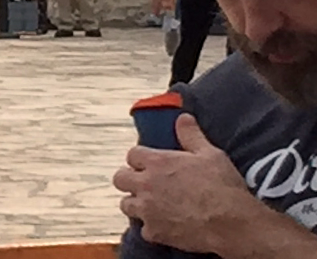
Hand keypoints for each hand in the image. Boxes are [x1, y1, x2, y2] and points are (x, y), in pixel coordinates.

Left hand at [115, 114, 265, 252]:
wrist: (232, 223)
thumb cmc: (223, 187)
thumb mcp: (210, 154)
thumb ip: (191, 136)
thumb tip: (183, 119)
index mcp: (157, 163)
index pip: (132, 154)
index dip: (141, 159)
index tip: (150, 163)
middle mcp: (146, 185)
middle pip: (120, 179)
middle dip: (130, 179)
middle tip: (145, 183)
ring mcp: (148, 210)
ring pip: (126, 205)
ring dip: (136, 203)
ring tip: (152, 204)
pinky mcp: (155, 232)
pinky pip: (144, 230)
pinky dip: (153, 228)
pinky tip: (166, 225)